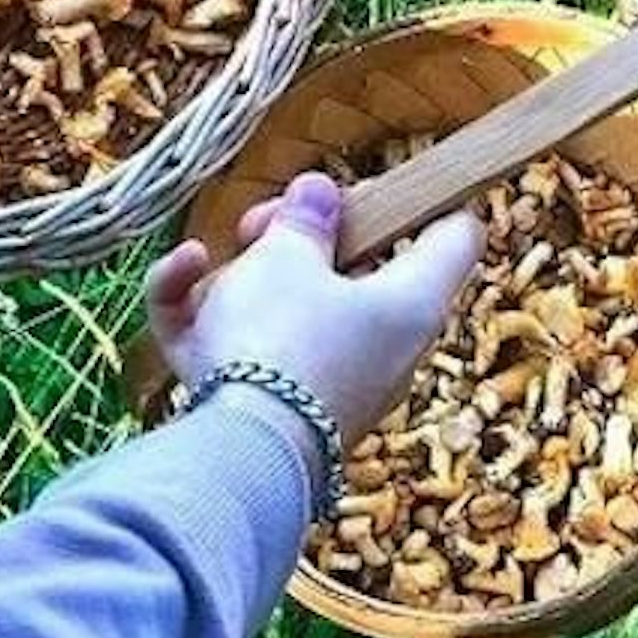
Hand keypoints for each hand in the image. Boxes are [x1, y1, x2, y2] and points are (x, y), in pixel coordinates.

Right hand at [144, 171, 482, 445]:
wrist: (236, 455)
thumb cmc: (280, 341)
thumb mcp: (286, 257)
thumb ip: (304, 218)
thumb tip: (321, 190)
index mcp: (411, 304)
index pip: (456, 239)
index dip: (432, 200)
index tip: (391, 182)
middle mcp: (383, 349)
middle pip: (355, 273)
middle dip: (297, 237)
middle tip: (262, 222)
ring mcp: (328, 385)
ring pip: (290, 310)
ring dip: (244, 275)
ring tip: (212, 255)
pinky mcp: (273, 411)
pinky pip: (244, 348)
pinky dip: (208, 311)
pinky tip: (180, 271)